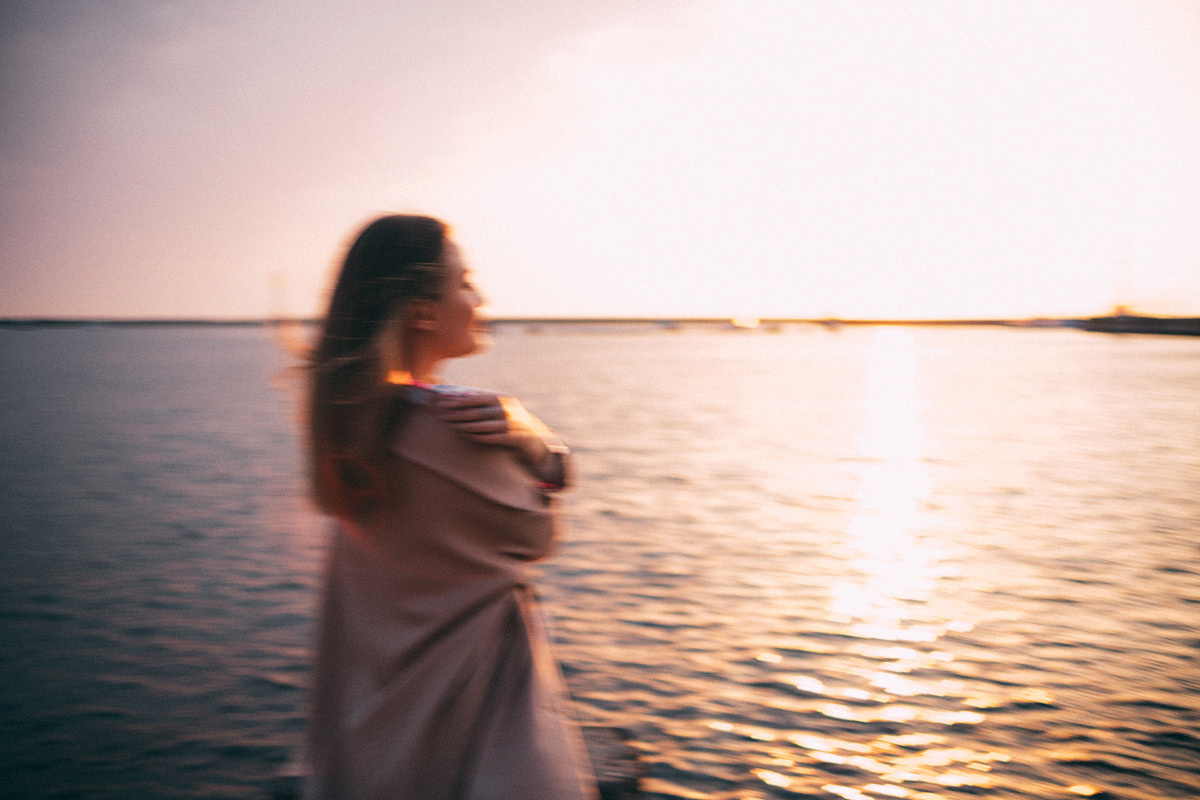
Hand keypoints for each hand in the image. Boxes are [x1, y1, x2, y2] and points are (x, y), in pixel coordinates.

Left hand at [434, 390, 567, 485]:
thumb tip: (458, 395)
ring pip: (483, 425)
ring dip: (466, 426)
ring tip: (453, 426)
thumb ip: (484, 401)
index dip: (460, 401)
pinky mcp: (514, 438)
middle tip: (444, 417)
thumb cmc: (511, 421)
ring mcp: (512, 424)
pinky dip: (478, 436)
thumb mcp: (502, 407)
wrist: (535, 438)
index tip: (445, 403)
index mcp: (503, 399)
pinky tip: (467, 435)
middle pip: (478, 412)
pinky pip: (492, 437)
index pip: (477, 398)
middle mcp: (508, 410)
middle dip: (459, 415)